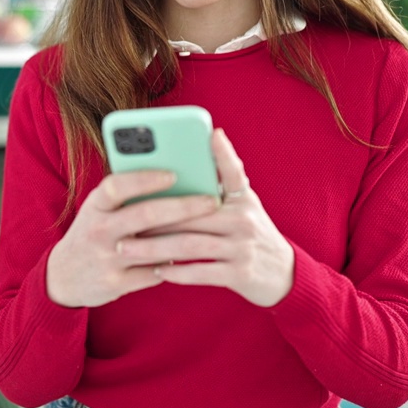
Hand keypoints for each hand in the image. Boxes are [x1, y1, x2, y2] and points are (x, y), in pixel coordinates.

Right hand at [46, 170, 221, 307]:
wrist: (64, 276)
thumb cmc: (93, 231)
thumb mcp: (99, 209)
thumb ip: (126, 195)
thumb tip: (175, 178)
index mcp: (94, 206)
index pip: (116, 186)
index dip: (145, 179)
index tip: (174, 173)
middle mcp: (98, 230)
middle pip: (144, 214)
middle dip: (183, 206)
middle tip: (212, 200)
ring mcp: (106, 259)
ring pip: (155, 248)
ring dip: (187, 238)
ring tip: (213, 228)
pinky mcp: (116, 283)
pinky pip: (154, 273)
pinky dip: (175, 264)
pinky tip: (193, 256)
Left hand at [128, 128, 295, 306]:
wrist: (283, 274)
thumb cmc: (251, 234)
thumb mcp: (244, 206)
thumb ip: (224, 183)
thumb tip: (203, 149)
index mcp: (244, 199)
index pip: (234, 172)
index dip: (223, 153)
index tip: (211, 134)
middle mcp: (245, 220)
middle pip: (193, 214)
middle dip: (155, 218)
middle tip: (124, 219)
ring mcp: (243, 248)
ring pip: (191, 244)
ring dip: (156, 248)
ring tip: (128, 248)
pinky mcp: (240, 274)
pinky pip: (202, 271)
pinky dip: (178, 272)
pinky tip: (157, 271)